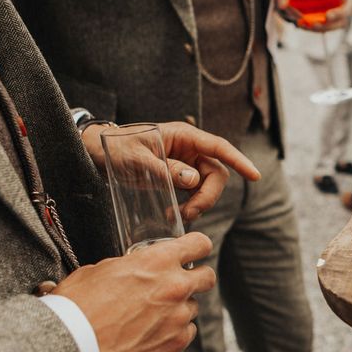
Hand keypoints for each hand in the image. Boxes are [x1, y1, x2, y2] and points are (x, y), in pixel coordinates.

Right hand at [54, 233, 215, 351]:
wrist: (71, 349)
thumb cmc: (78, 309)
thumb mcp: (100, 270)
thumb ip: (130, 266)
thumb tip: (137, 269)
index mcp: (157, 261)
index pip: (199, 243)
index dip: (197, 247)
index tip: (195, 251)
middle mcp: (175, 287)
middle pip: (208, 276)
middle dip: (197, 278)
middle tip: (179, 284)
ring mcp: (178, 316)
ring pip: (193, 307)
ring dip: (179, 308)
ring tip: (150, 316)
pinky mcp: (176, 343)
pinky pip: (187, 332)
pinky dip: (174, 332)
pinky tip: (151, 334)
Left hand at [83, 121, 260, 222]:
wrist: (97, 153)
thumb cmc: (115, 148)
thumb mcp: (137, 158)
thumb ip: (165, 169)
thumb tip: (194, 179)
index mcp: (183, 136)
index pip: (219, 147)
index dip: (239, 161)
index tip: (254, 175)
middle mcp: (189, 149)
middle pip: (216, 174)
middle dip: (208, 196)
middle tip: (188, 213)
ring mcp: (185, 163)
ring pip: (207, 186)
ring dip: (199, 204)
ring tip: (178, 215)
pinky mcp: (179, 177)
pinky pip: (195, 193)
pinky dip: (191, 205)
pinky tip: (177, 213)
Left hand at [274, 0, 351, 31]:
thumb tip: (283, 4)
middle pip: (349, 6)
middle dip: (340, 13)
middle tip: (328, 16)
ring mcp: (335, 10)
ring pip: (341, 22)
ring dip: (329, 26)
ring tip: (313, 26)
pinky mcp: (327, 22)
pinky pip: (327, 28)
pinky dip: (316, 29)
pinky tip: (304, 26)